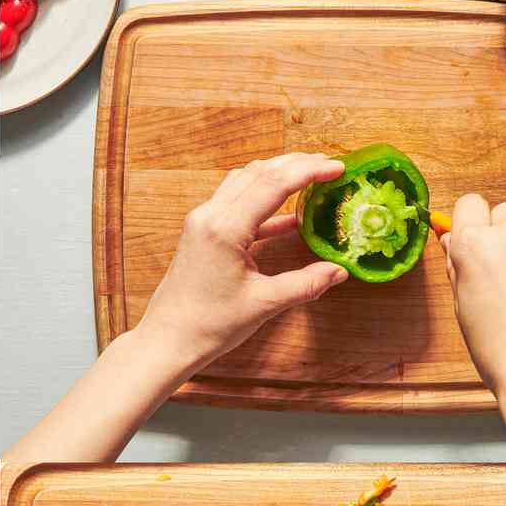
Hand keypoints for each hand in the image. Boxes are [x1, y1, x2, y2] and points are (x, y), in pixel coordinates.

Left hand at [134, 153, 347, 374]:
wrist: (167, 340)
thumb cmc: (207, 325)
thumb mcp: (263, 304)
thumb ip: (305, 284)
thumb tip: (339, 271)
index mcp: (224, 228)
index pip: (273, 184)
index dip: (308, 171)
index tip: (338, 167)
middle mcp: (209, 216)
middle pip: (258, 173)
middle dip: (295, 164)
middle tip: (329, 164)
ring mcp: (202, 222)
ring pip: (244, 182)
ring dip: (277, 174)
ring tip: (310, 176)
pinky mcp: (201, 233)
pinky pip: (235, 203)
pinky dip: (263, 200)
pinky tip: (290, 215)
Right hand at [441, 195, 505, 461]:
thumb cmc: (497, 348)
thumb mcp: (462, 306)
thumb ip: (460, 267)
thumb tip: (455, 241)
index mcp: (475, 247)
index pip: (469, 204)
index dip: (470, 221)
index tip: (472, 238)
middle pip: (505, 212)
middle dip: (501, 233)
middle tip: (501, 269)